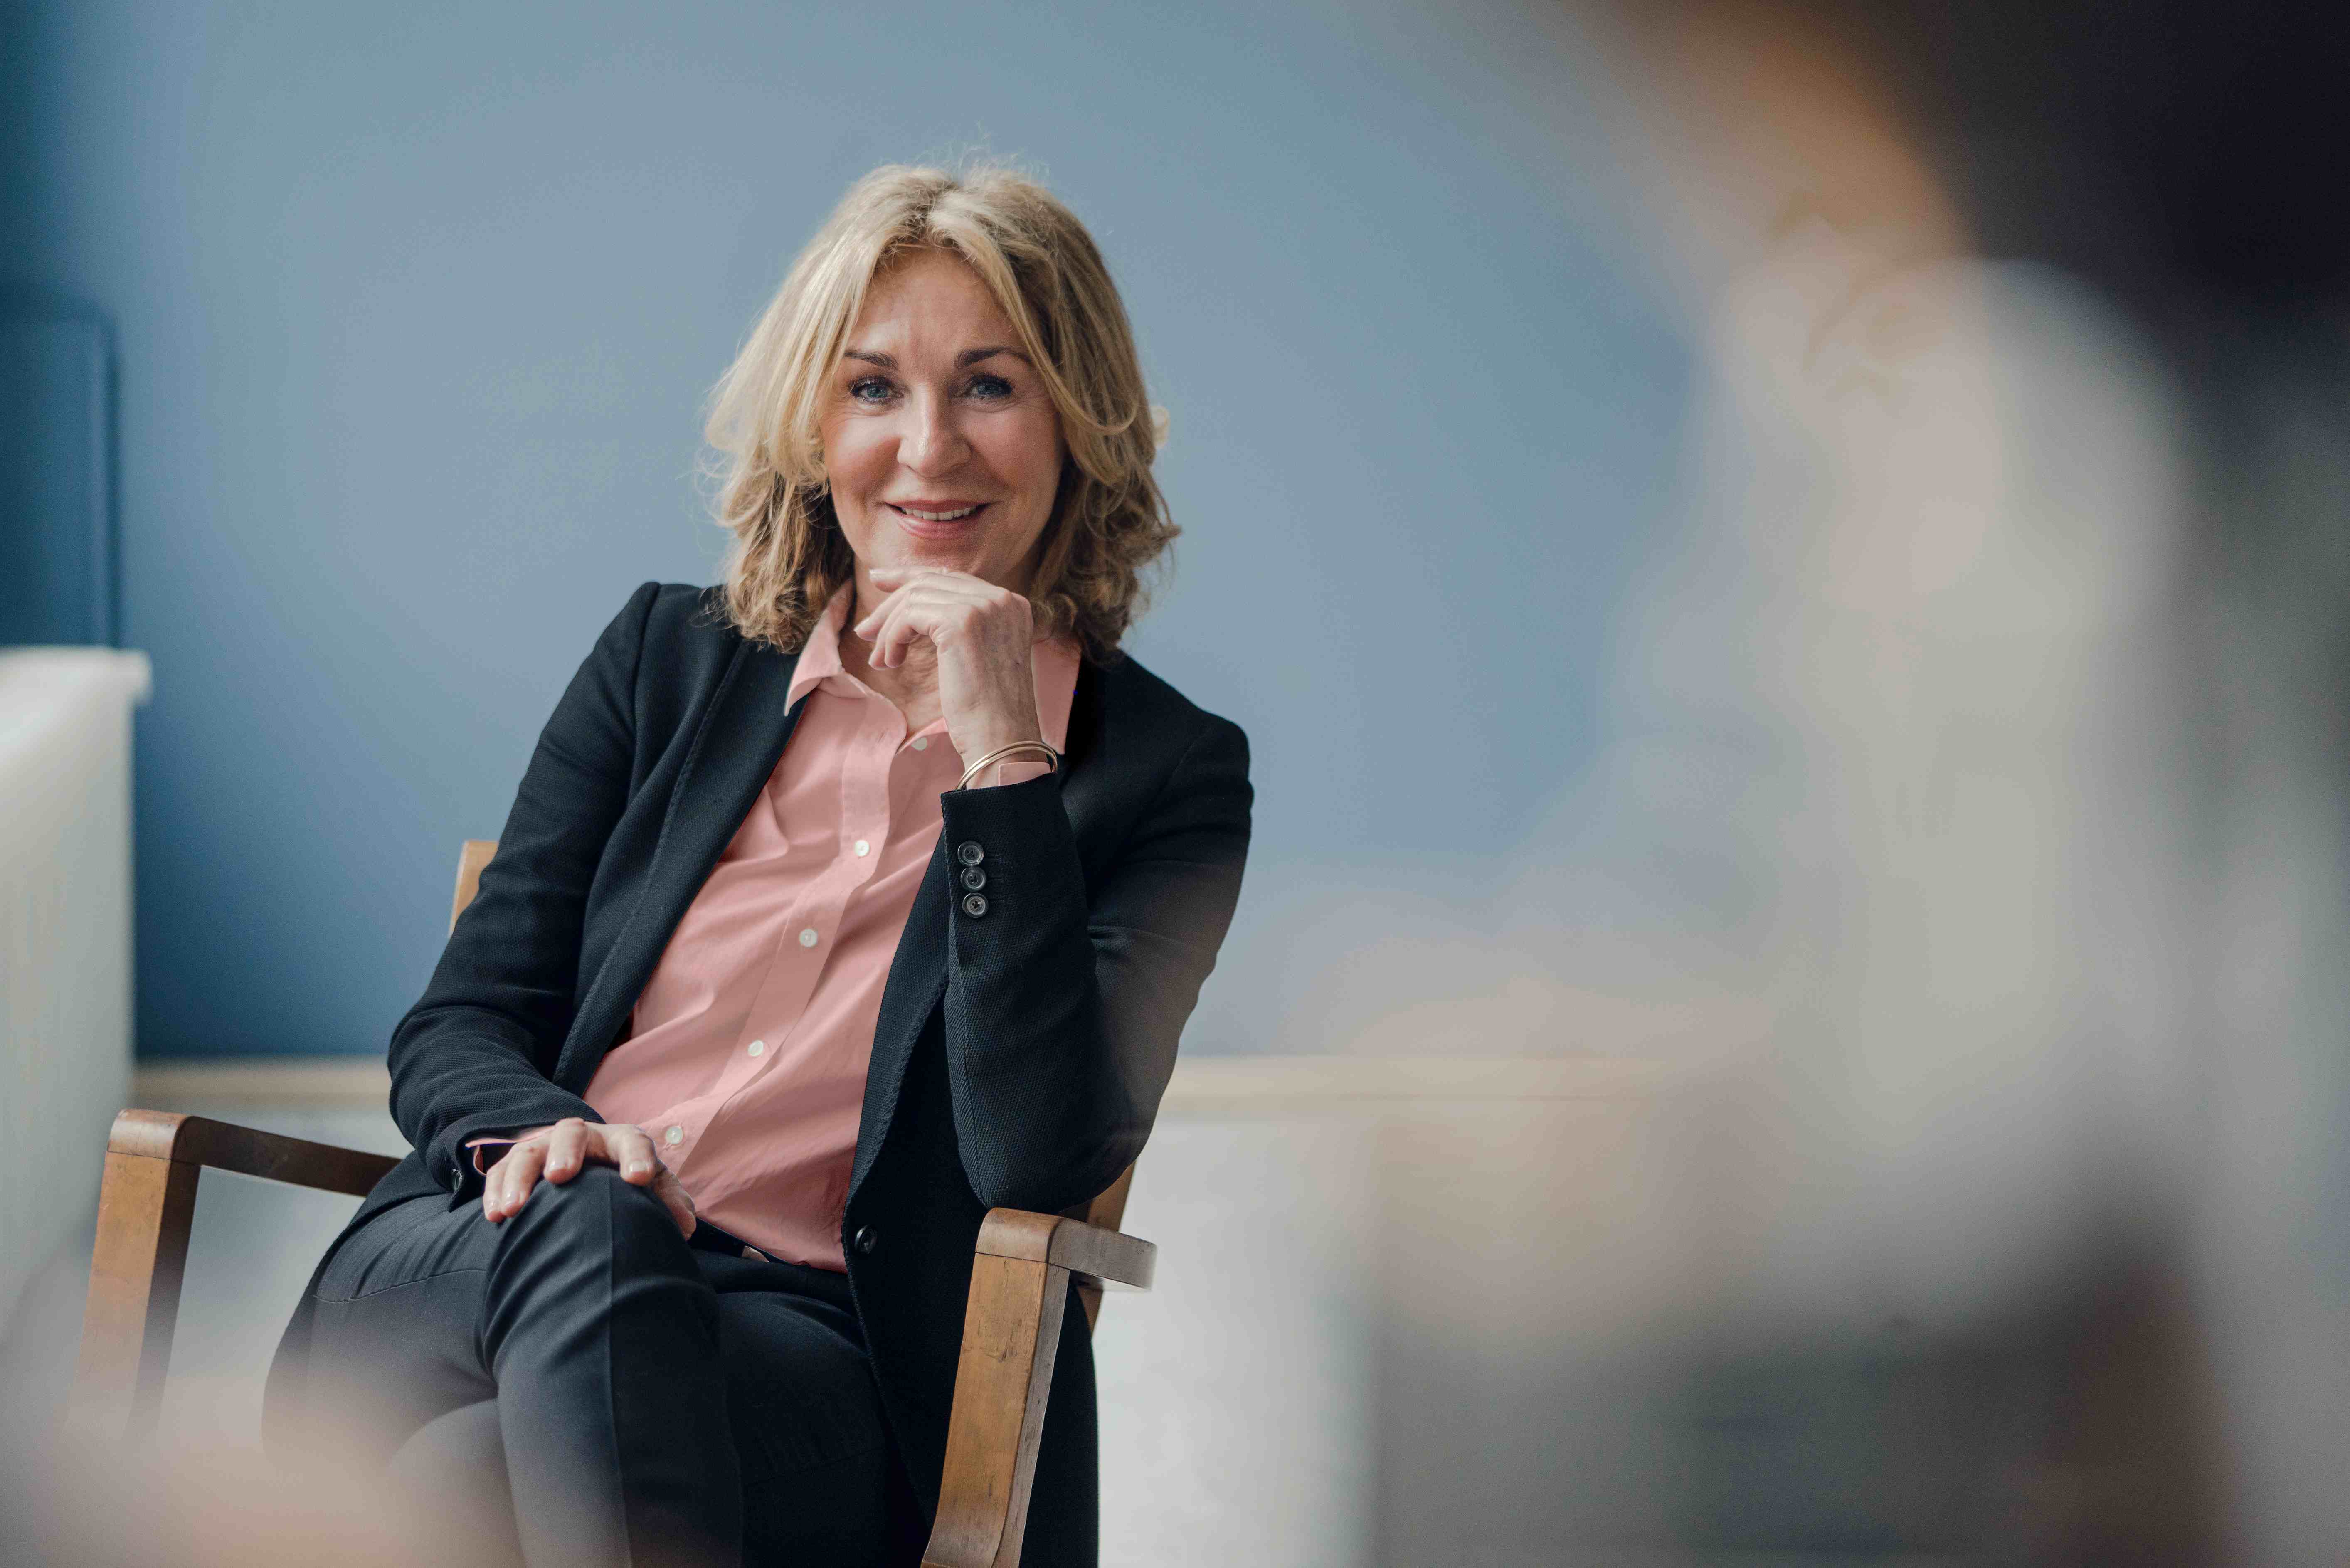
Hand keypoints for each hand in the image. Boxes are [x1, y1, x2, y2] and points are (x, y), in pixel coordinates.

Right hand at [479, 1117, 696, 1236]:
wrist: (589, 1169)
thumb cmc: (625, 1180)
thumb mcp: (650, 1186)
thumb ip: (668, 1199)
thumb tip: (686, 1225)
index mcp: (621, 1141)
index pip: (633, 1142)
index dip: (636, 1158)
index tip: (637, 1180)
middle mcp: (583, 1138)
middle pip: (572, 1133)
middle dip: (566, 1152)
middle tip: (561, 1175)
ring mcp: (546, 1147)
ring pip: (529, 1152)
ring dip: (519, 1177)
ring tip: (513, 1209)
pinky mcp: (518, 1164)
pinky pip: (500, 1171)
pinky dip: (495, 1190)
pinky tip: (494, 1215)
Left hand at [853, 567, 1045, 765]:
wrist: (1002, 738)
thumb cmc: (988, 710)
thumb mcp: (979, 655)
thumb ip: (960, 625)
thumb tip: (912, 604)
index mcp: (1012, 604)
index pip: (952, 578)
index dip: (911, 577)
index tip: (879, 582)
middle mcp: (1002, 599)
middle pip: (929, 583)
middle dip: (890, 604)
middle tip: (865, 631)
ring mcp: (983, 607)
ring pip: (915, 598)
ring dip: (888, 630)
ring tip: (879, 661)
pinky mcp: (961, 622)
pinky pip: (908, 617)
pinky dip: (892, 638)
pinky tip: (890, 663)